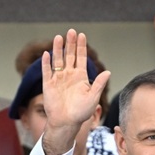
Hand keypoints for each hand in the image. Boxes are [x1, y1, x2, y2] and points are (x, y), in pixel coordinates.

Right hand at [40, 30, 110, 154]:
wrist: (66, 122)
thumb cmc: (81, 113)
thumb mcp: (93, 98)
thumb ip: (98, 84)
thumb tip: (108, 72)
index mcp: (80, 77)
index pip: (81, 58)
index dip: (81, 47)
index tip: (82, 35)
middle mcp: (69, 75)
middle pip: (70, 55)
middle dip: (71, 43)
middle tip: (71, 31)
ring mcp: (58, 79)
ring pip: (58, 60)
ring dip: (58, 49)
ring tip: (59, 37)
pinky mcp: (48, 84)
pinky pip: (47, 71)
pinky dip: (46, 63)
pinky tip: (47, 54)